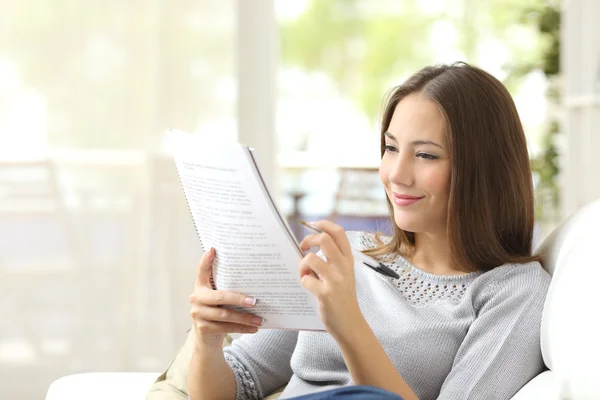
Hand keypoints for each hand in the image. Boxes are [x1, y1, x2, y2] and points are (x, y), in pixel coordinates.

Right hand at [189, 248, 263, 348]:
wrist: (207, 338)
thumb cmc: (218, 312)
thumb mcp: (221, 299)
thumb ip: (228, 288)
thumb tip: (254, 280)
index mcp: (201, 286)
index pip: (202, 271)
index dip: (206, 261)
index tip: (213, 250)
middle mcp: (197, 298)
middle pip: (219, 297)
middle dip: (239, 299)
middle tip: (255, 301)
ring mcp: (198, 313)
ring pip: (225, 315)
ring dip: (244, 318)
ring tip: (259, 319)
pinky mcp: (203, 328)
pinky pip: (226, 328)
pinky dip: (242, 328)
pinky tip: (253, 328)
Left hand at [298, 221, 363, 337]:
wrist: (350, 324)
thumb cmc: (343, 298)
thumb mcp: (345, 274)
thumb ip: (333, 259)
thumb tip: (312, 245)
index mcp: (348, 260)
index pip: (338, 233)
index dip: (324, 224)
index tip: (313, 224)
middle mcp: (343, 267)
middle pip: (323, 239)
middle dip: (308, 240)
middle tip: (303, 248)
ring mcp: (335, 280)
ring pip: (311, 258)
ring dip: (302, 265)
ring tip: (305, 273)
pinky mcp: (325, 293)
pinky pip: (306, 279)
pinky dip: (303, 281)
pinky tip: (309, 287)